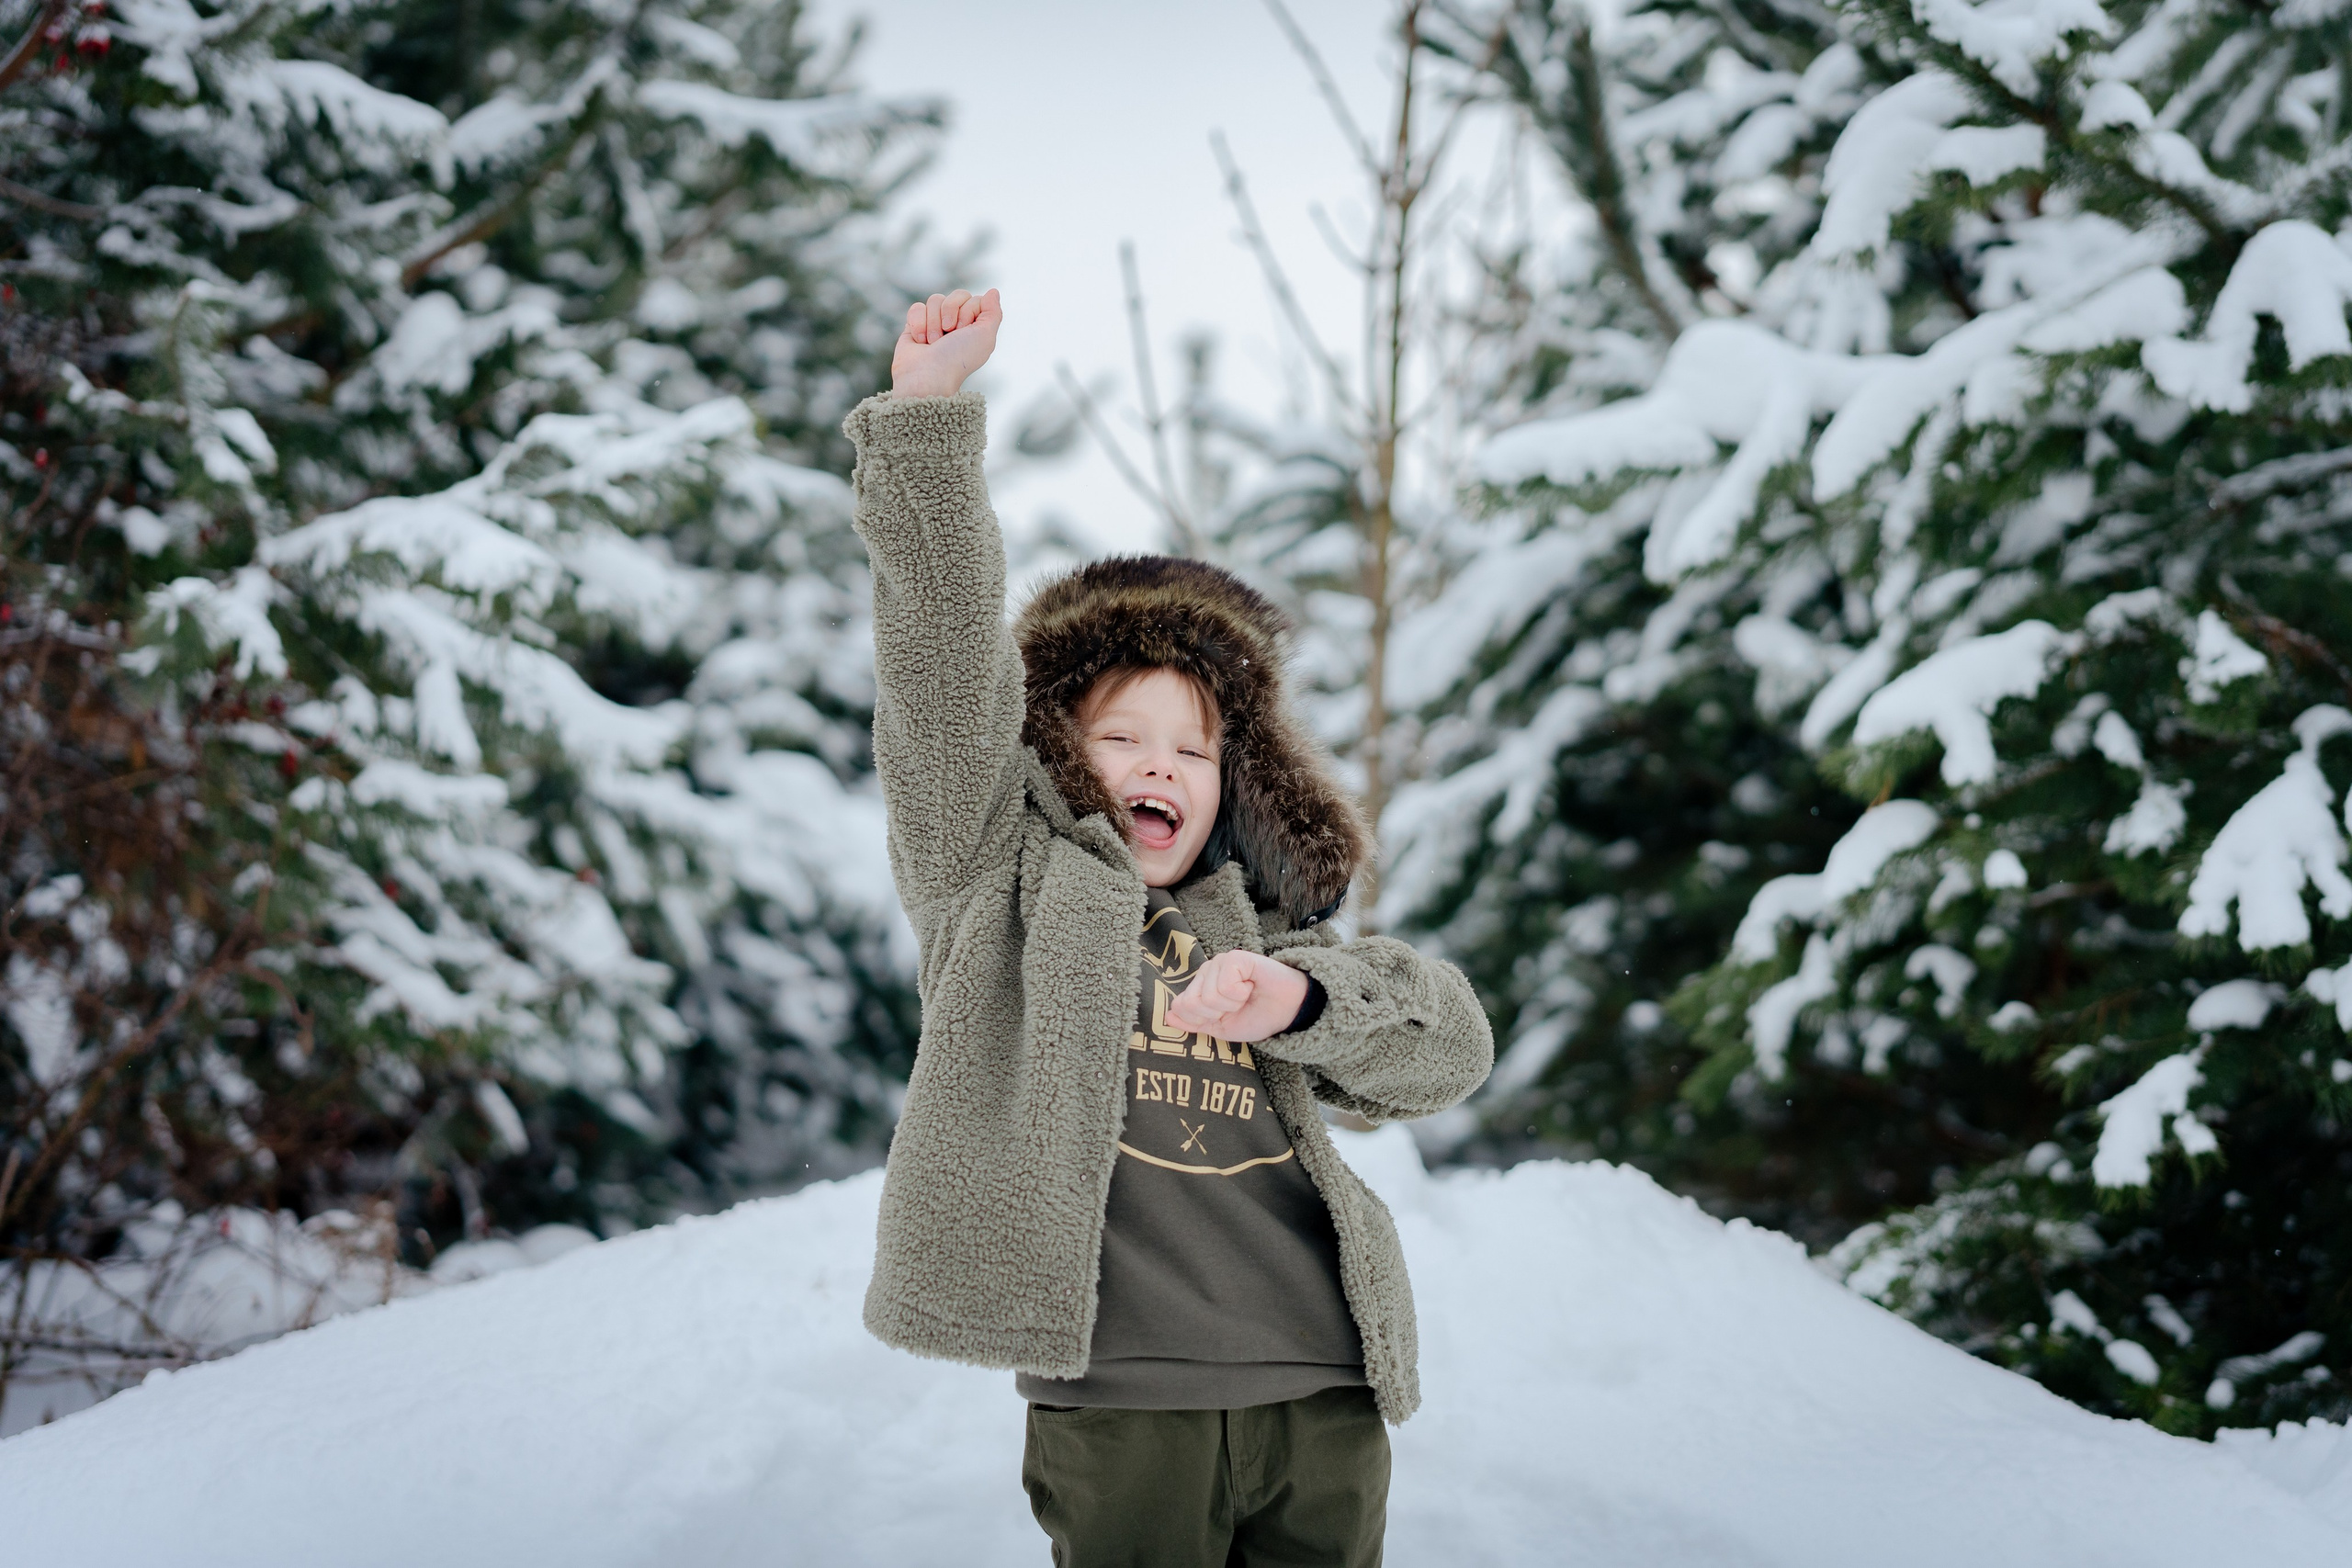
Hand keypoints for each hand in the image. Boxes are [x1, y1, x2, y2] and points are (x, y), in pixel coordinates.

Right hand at [890, 288, 1001, 397]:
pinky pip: (917, 307)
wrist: (927, 374)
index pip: (974, 299)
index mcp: (975, 327)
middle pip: (956, 295)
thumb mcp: (985, 336)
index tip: (963, 331)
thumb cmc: (958, 359)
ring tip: (933, 343)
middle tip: (948, 336)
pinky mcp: (915, 325)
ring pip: (935, 299)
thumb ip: (993, 312)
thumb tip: (993, 291)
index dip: (968, 311)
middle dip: (950, 313)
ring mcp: (935, 324)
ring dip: (934, 322)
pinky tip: (920, 340)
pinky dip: (918, 323)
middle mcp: (957, 324)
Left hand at [1163, 950, 1311, 1044]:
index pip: (1180, 1007)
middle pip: (1191, 1003)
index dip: (1203, 1021)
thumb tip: (1168, 1017)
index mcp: (1200, 987)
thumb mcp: (1220, 1028)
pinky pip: (1225, 986)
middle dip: (1217, 1013)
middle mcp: (1206, 972)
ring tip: (1246, 996)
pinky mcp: (1235, 958)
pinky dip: (1240, 994)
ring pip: (1209, 996)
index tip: (1224, 1016)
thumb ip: (1193, 1023)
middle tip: (1236, 1006)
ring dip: (1232, 1004)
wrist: (1287, 1013)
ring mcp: (1220, 962)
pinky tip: (1251, 986)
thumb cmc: (1256, 1017)